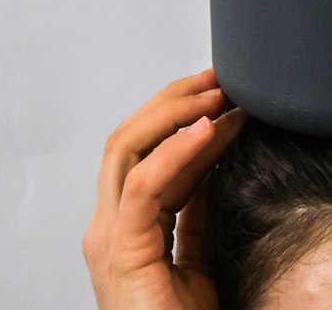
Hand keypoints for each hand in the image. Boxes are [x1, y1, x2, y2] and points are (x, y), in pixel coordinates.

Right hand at [83, 67, 246, 309]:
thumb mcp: (199, 254)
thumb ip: (198, 208)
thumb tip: (216, 154)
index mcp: (126, 227)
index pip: (145, 150)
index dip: (182, 114)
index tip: (223, 90)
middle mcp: (108, 227)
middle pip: (128, 138)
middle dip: (173, 100)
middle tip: (219, 77)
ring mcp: (108, 239)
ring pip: (126, 149)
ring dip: (174, 113)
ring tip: (218, 94)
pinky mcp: (121, 254)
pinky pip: (143, 188)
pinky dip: (174, 151)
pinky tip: (207, 129)